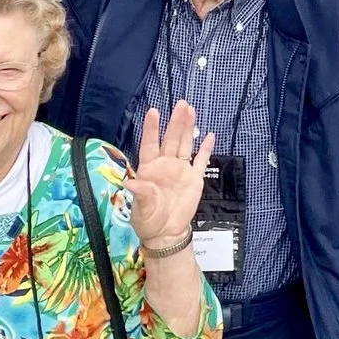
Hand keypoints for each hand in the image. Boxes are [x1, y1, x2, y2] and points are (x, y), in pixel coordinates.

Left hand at [125, 102, 214, 252]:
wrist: (166, 234)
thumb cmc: (148, 220)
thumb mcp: (141, 208)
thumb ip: (140, 193)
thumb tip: (129, 183)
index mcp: (149, 169)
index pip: (150, 144)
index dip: (152, 129)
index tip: (153, 112)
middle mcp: (165, 165)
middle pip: (171, 139)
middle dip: (176, 122)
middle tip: (181, 104)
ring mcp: (180, 170)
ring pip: (185, 145)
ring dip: (188, 128)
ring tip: (191, 111)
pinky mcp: (194, 179)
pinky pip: (200, 161)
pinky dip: (205, 149)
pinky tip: (209, 136)